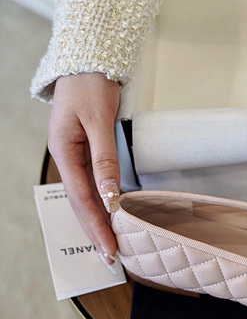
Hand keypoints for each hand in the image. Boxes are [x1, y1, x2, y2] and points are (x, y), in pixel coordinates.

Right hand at [48, 73, 120, 266]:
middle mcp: (66, 157)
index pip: (82, 198)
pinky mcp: (85, 149)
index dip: (97, 225)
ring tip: (111, 242)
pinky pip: (91, 181)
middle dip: (96, 230)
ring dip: (98, 218)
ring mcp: (74, 153)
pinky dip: (101, 199)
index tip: (110, 247)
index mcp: (64, 151)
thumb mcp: (99, 121)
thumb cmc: (91, 87)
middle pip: (81, 202)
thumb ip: (104, 158)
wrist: (87, 62)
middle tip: (111, 257)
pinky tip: (110, 212)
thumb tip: (110, 195)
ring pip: (86, 194)